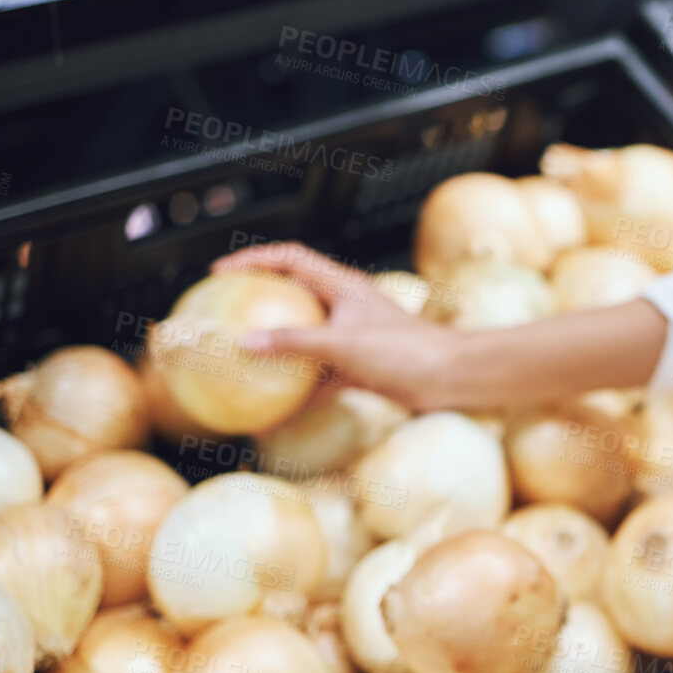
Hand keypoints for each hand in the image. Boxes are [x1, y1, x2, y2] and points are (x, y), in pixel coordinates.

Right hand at [210, 243, 457, 412]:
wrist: (451, 378)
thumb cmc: (406, 351)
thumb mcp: (344, 344)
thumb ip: (296, 342)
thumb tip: (248, 343)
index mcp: (342, 286)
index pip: (290, 259)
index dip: (254, 260)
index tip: (220, 272)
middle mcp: (344, 306)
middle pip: (293, 296)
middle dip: (259, 303)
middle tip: (224, 315)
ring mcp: (351, 337)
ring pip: (303, 339)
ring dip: (276, 351)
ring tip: (240, 364)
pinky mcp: (358, 367)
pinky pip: (318, 376)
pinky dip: (297, 391)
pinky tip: (272, 413)